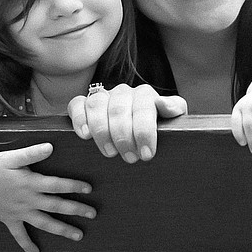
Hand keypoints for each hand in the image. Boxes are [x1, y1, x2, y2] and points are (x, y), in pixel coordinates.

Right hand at [0, 143, 95, 251]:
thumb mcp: (11, 158)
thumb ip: (31, 154)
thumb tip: (50, 147)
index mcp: (30, 183)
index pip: (58, 185)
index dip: (74, 185)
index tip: (89, 188)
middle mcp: (28, 200)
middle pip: (56, 206)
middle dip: (76, 209)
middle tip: (93, 213)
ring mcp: (19, 212)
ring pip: (44, 223)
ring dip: (62, 229)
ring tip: (78, 235)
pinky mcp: (9, 220)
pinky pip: (19, 235)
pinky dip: (27, 245)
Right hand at [68, 84, 186, 162]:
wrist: (140, 134)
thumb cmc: (157, 128)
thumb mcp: (171, 120)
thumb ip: (174, 109)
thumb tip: (163, 104)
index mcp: (145, 95)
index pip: (143, 107)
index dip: (144, 131)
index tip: (147, 154)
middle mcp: (123, 92)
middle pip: (119, 109)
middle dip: (124, 136)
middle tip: (130, 159)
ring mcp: (103, 97)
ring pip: (97, 105)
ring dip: (102, 131)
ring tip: (110, 153)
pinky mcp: (84, 104)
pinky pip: (77, 104)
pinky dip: (79, 118)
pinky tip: (84, 135)